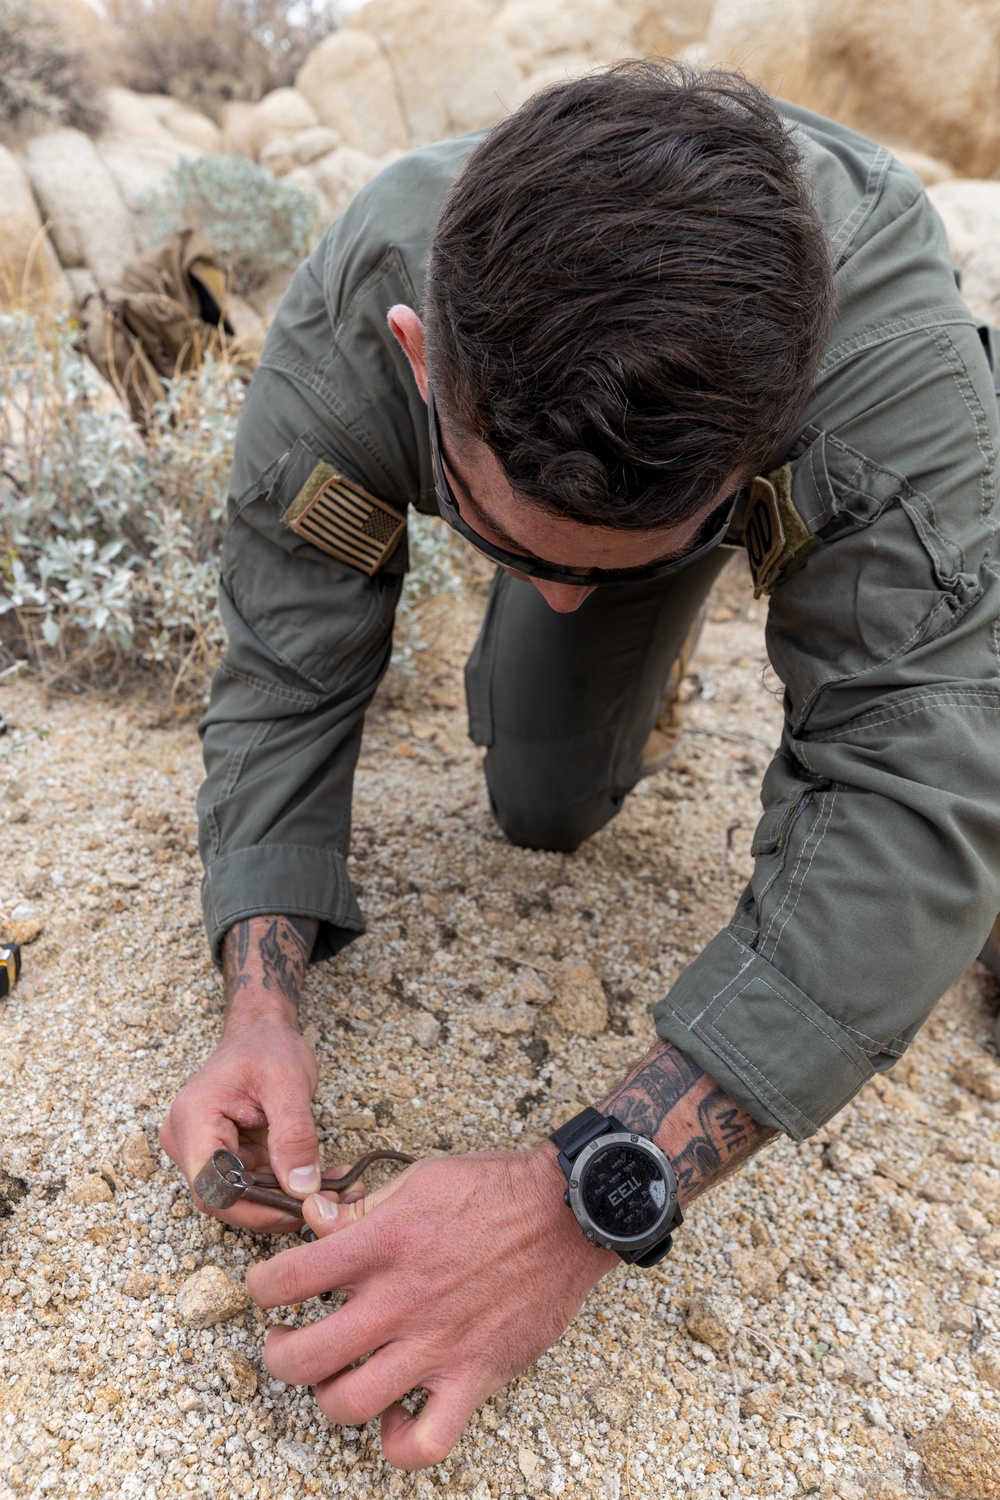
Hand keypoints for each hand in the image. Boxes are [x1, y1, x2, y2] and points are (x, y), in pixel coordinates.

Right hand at [160, 1012, 323, 1231]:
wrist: (260, 1032)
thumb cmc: (268, 1047)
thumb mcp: (290, 1083)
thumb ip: (294, 1135)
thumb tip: (301, 1187)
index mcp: (194, 1119)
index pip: (212, 1188)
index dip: (254, 1209)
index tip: (299, 1206)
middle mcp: (185, 1139)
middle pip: (222, 1199)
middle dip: (273, 1207)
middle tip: (323, 1200)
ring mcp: (197, 1149)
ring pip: (236, 1197)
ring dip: (280, 1199)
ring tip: (327, 1189)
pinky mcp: (216, 1155)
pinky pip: (245, 1184)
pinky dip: (278, 1186)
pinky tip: (312, 1179)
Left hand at [246, 1147, 617, 1468]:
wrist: (567, 1214)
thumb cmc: (495, 1189)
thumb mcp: (418, 1178)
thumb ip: (360, 1206)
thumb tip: (314, 1218)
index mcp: (382, 1242)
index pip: (286, 1278)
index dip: (261, 1287)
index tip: (270, 1288)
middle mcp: (400, 1299)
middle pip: (303, 1356)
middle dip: (278, 1354)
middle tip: (287, 1340)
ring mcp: (436, 1344)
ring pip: (349, 1403)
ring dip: (326, 1397)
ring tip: (332, 1378)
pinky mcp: (474, 1375)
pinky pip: (427, 1442)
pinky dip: (400, 1443)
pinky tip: (393, 1417)